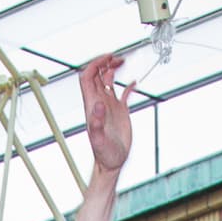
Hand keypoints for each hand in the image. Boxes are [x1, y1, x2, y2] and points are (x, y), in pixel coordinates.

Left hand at [79, 53, 135, 176]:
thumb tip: (97, 104)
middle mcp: (100, 102)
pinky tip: (134, 83)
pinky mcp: (120, 111)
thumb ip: (96, 122)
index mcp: (92, 105)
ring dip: (113, 69)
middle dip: (104, 62)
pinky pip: (123, 93)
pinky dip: (128, 85)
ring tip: (123, 62)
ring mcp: (110, 106)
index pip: (87, 78)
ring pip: (108, 81)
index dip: (95, 64)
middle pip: (97, 75)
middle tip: (117, 57)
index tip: (107, 57)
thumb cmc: (104, 154)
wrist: (112, 163)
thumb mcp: (98, 139)